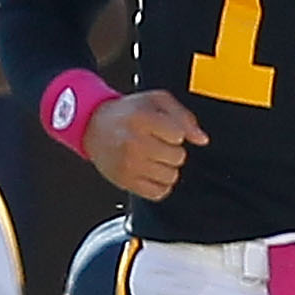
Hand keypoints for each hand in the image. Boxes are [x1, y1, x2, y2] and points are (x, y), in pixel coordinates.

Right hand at [81, 88, 205, 199]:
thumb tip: (201, 139)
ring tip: (153, 157)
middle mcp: (134, 143)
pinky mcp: (126, 182)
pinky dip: (160, 184)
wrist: (93, 126)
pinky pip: (158, 192)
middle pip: (177, 157)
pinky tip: (151, 171)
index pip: (179, 136)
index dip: (175, 132)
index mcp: (142, 119)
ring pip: (171, 176)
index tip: (164, 129)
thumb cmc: (128, 112)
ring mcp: (129, 165)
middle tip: (157, 143)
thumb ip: (184, 116)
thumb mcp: (157, 101)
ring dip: (167, 168)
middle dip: (173, 150)